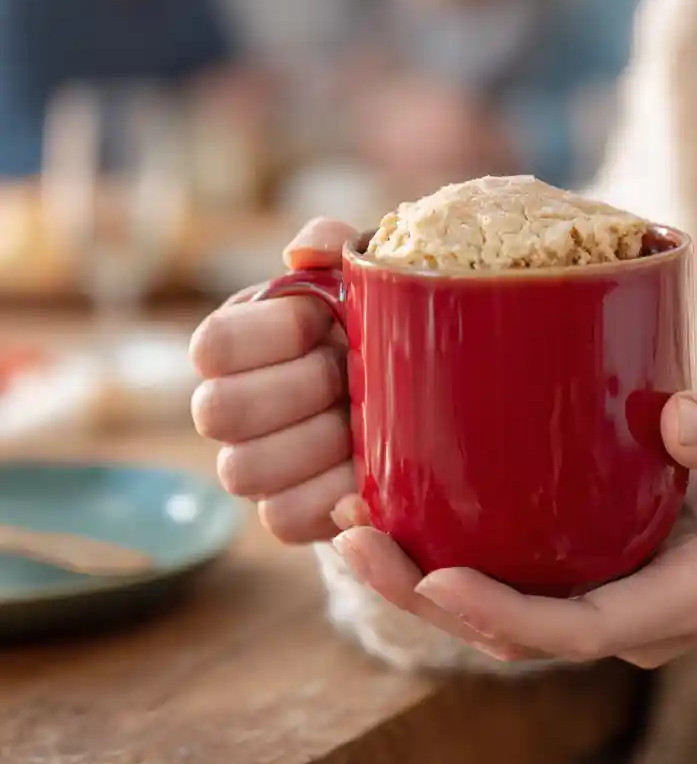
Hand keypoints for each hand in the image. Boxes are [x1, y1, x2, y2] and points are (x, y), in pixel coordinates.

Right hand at [190, 218, 358, 543]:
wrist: (417, 391)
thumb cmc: (376, 321)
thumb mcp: (361, 274)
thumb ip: (331, 244)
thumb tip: (301, 255)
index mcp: (238, 338)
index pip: (212, 343)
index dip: (272, 334)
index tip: (324, 320)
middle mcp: (228, 402)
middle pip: (216, 411)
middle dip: (297, 389)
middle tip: (348, 375)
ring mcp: (253, 462)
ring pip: (243, 470)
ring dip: (315, 443)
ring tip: (362, 423)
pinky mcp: (286, 512)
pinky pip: (281, 520)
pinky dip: (330, 498)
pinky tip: (368, 470)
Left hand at [334, 395, 696, 665]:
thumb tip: (678, 413)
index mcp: (671, 603)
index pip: (574, 630)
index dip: (500, 611)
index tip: (434, 577)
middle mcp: (621, 617)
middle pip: (507, 630)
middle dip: (421, 593)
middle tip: (350, 536)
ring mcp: (598, 599)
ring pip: (495, 611)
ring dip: (417, 576)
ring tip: (350, 521)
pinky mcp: (586, 572)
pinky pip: (508, 578)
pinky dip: (448, 554)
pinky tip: (403, 508)